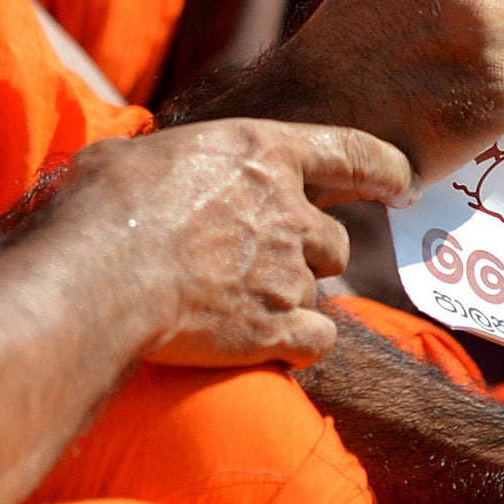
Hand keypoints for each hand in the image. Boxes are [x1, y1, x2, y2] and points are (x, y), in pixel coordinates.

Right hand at [70, 119, 413, 369]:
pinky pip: (316, 342)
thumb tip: (139, 170)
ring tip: (235, 311)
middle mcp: (290, 211)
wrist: (101, 276)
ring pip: (318, 292)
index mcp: (262, 153)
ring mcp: (289, 273)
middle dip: (309, 257)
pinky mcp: (277, 328)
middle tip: (260, 268)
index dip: (384, 168)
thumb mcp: (129, 156)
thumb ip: (160, 164)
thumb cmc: (103, 207)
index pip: (352, 152)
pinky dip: (298, 348)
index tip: (402, 183)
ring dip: (290, 303)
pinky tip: (267, 351)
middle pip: (333, 241)